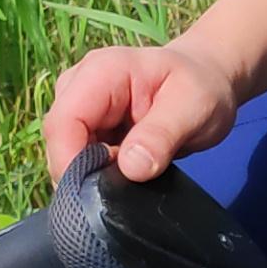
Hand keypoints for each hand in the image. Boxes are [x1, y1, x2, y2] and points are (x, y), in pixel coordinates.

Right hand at [42, 42, 240, 184]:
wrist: (208, 80)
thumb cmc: (202, 87)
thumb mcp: (194, 107)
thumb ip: (161, 134)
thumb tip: (131, 168)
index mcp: (101, 72)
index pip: (63, 122)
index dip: (69, 162)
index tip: (96, 194)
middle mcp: (80, 85)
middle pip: (58, 140)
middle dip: (80, 173)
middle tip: (119, 195)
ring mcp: (80, 106)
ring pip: (64, 151)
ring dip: (88, 176)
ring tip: (126, 186)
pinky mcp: (87, 126)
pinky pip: (78, 157)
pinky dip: (95, 174)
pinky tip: (122, 180)